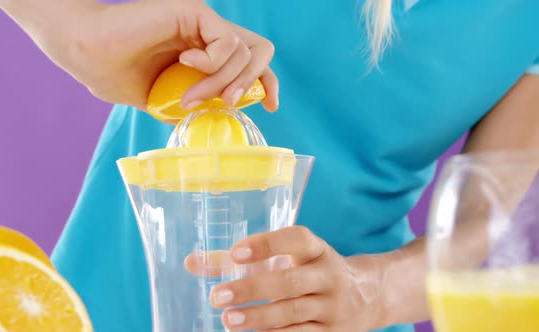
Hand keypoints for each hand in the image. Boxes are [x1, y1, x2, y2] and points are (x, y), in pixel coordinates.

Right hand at [31, 0, 277, 118]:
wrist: (86, 52)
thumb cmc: (112, 73)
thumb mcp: (158, 100)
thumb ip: (185, 104)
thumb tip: (203, 120)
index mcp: (203, 53)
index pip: (251, 63)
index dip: (268, 82)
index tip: (270, 106)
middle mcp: (208, 36)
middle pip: (261, 52)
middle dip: (255, 83)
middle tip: (230, 103)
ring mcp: (203, 23)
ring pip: (244, 53)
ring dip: (219, 83)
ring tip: (188, 97)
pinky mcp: (195, 12)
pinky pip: (227, 42)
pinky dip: (212, 63)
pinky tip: (184, 64)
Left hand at [196, 226, 386, 330]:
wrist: (370, 295)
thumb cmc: (312, 271)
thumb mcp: (289, 258)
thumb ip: (240, 259)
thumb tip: (191, 263)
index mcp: (318, 250)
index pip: (297, 239)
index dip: (268, 244)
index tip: (236, 252)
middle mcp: (329, 274)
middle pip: (290, 281)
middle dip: (252, 288)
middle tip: (217, 297)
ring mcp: (334, 306)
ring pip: (293, 313)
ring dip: (259, 318)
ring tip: (227, 320)